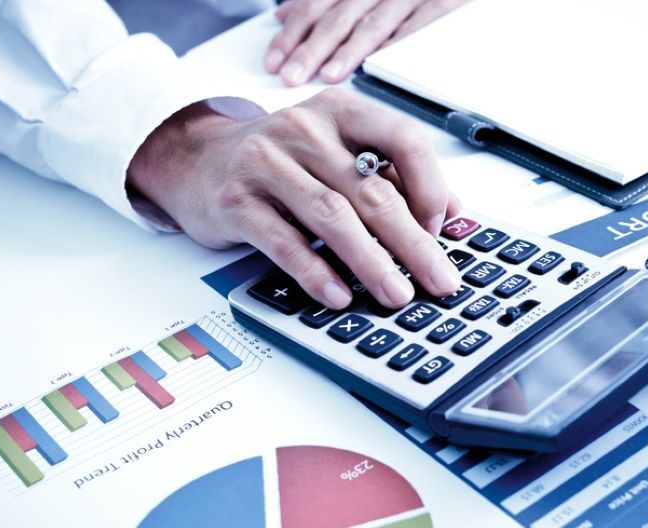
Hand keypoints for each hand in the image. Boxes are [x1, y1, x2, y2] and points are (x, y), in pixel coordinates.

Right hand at [128, 89, 461, 309]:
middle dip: (413, 242)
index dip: (430, 186)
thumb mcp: (338, 153)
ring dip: (371, 261)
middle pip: (372, 190)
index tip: (442, 228)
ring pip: (333, 216)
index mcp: (341, 112)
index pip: (403, 139)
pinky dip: (316, 272)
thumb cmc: (281, 161)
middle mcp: (304, 129)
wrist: (196, 159)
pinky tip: (340, 295)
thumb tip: (451, 211)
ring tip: (397, 294)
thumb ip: (391, 176)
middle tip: (438, 280)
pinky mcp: (235, 200)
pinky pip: (284, 241)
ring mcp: (265, 162)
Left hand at [264, 0, 470, 85]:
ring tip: (330, 76)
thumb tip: (285, 15)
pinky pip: (419, 23)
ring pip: (373, 23)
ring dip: (350, 51)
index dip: (292, 35)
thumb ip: (322, 0)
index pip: (314, 7)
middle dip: (312, 49)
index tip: (274, 62)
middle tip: (293, 77)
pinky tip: (382, 63)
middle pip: (338, 18)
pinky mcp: (443, 2)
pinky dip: (399, 42)